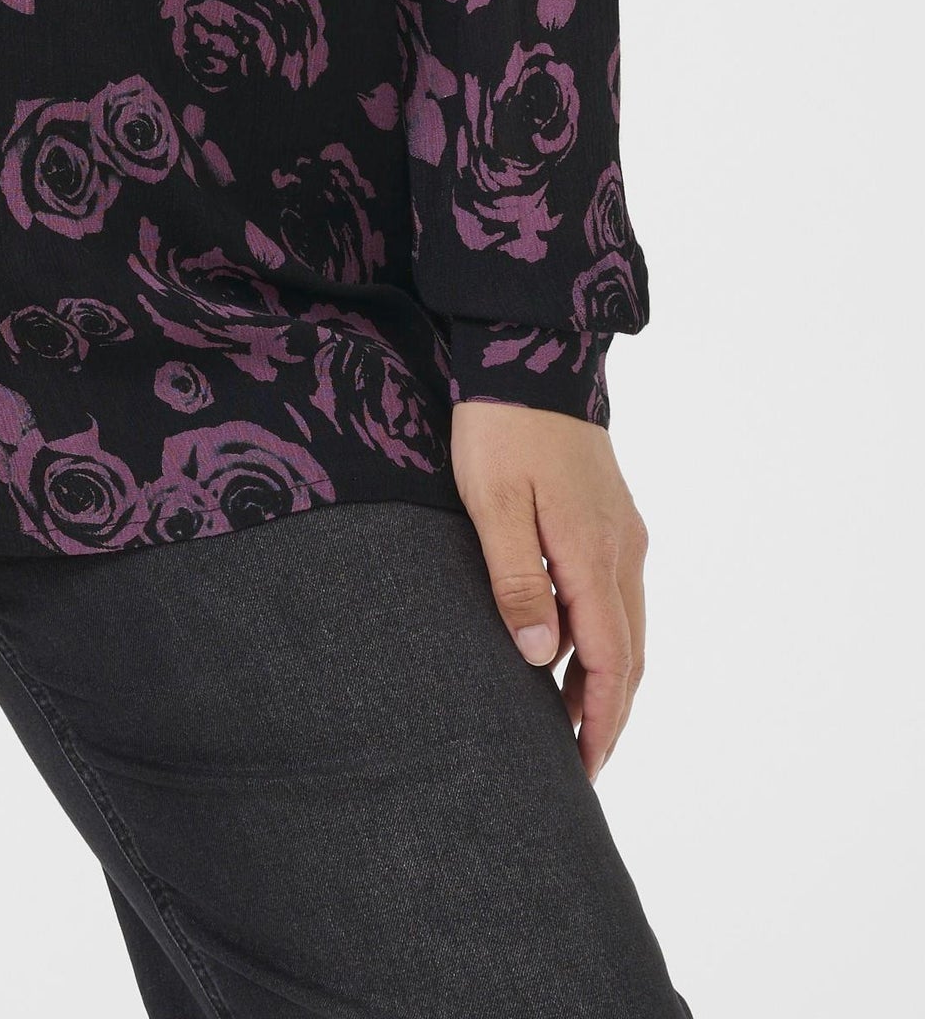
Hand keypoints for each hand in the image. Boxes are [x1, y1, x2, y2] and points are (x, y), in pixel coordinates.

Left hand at [450, 399, 648, 781]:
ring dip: (605, 678)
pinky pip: (616, 596)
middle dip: (609, 713)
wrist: (530, 353)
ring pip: (626, 626)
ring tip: (569, 722)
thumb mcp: (492, 505)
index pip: (611, 660)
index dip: (601, 721)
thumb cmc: (501, 428)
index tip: (585, 768)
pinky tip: (569, 650)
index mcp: (593, 553)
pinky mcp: (611, 517)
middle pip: (629, 653)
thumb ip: (515, 581)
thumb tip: (541, 659)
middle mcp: (622, 550)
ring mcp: (622, 532)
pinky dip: (602, 638)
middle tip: (580, 764)